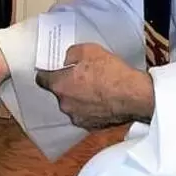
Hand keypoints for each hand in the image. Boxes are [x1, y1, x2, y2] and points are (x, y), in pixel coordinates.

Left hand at [35, 43, 153, 129]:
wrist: (133, 95)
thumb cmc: (111, 73)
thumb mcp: (88, 49)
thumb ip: (71, 53)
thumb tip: (66, 59)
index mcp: (59, 85)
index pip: (41, 79)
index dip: (48, 72)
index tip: (54, 69)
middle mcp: (65, 104)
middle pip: (59, 92)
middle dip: (68, 84)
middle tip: (82, 75)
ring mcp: (77, 117)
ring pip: (73, 104)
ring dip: (79, 97)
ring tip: (96, 87)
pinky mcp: (91, 126)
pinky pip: (85, 114)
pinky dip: (90, 107)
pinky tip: (103, 98)